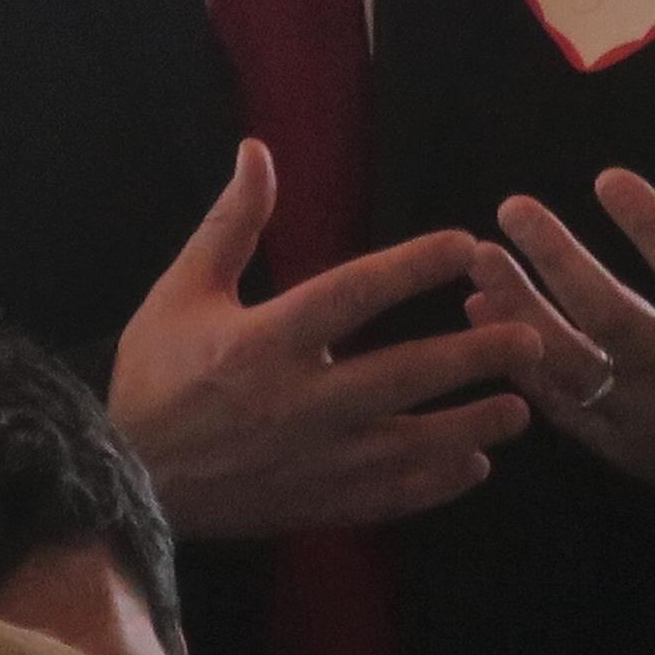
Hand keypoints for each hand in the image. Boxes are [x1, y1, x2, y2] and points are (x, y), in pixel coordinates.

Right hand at [109, 139, 540, 538]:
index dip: (412, 266)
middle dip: (472, 357)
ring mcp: (311, 461)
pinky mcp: (314, 505)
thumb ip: (232, 223)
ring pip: (409, 446)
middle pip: (402, 376)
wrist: (124, 475)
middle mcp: (298, 402)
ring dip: (470, 425)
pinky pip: (388, 497)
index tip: (465, 243)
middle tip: (531, 337)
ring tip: (523, 408)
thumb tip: (258, 150)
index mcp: (265, 341)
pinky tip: (474, 466)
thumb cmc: (154, 374)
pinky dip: (434, 485)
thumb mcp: (182, 289)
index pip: (354, 294)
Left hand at [466, 139, 654, 570]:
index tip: (607, 177)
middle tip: (513, 206)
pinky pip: (552, 398)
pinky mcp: (610, 440)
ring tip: (479, 253)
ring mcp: (644, 416)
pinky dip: (514, 355)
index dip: (653, 229)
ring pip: (570, 366)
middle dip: (559, 264)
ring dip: (518, 309)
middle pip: (613, 322)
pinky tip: (476, 303)